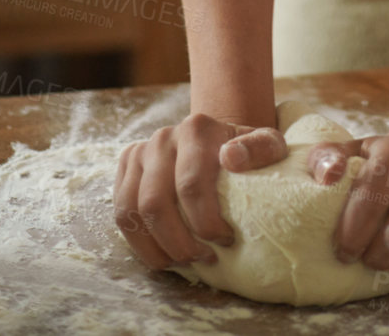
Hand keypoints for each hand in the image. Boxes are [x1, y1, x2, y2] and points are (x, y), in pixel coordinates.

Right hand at [114, 113, 287, 269]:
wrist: (217, 139)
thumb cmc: (245, 152)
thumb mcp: (267, 146)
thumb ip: (261, 148)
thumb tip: (231, 158)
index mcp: (196, 128)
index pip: (190, 185)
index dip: (205, 223)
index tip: (226, 240)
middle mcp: (163, 137)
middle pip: (155, 203)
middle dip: (179, 242)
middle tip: (204, 258)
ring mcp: (141, 151)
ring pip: (130, 210)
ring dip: (156, 246)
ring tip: (183, 261)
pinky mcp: (127, 167)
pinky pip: (121, 213)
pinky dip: (140, 242)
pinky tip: (164, 254)